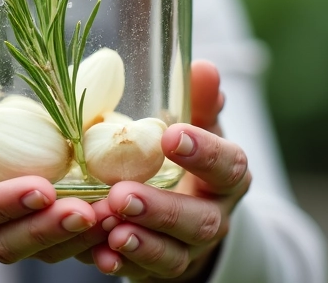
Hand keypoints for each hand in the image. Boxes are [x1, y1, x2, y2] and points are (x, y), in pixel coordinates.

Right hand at [0, 86, 106, 282]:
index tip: (40, 189)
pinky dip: (83, 241)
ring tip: (109, 215)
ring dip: (72, 238)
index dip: (1, 204)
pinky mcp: (19, 231)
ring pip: (32, 249)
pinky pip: (51, 245)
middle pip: (3, 241)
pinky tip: (115, 225)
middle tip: (88, 210)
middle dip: (47, 229)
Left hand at [88, 61, 250, 278]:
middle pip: (200, 221)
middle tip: (123, 195)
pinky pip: (143, 274)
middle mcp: (214, 216)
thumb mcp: (196, 126)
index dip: (205, 153)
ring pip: (173, 254)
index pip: (229, 166)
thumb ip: (198, 101)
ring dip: (142, 243)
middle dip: (162, 210)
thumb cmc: (186, 158)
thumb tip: (201, 65)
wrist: (187, 217)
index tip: (173, 136)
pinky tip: (98, 255)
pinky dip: (121, 265)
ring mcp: (188, 249)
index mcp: (227, 177)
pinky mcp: (160, 270)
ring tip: (111, 229)